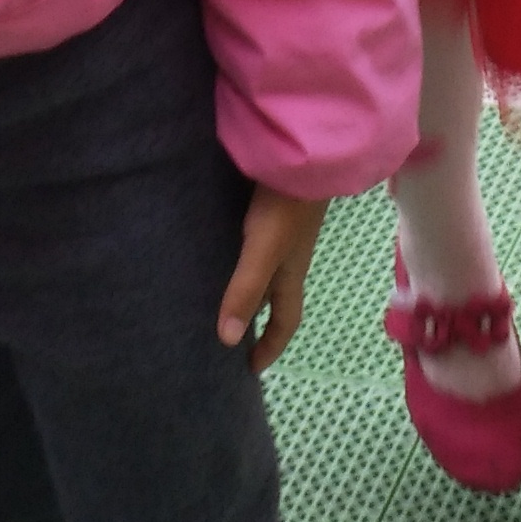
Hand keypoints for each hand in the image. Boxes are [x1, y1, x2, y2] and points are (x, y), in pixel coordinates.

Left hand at [217, 187, 328, 369]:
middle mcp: (286, 257)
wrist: (305, 154)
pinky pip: (253, 244)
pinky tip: (218, 248)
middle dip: (255, 319)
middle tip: (228, 334)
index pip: (285, 321)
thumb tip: (228, 341)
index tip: (251, 368)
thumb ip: (246, 290)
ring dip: (246, 286)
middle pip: (272, 297)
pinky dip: (239, 256)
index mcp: (290, 273)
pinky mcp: (269, 209)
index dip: (271, 346)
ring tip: (215, 294)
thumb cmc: (286, 206)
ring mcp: (280, 231)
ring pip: (262, 269)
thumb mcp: (264, 250)